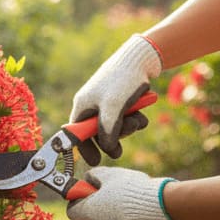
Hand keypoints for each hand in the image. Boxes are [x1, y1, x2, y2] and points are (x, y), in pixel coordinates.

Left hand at [66, 166, 183, 219]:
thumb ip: (94, 175)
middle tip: (113, 192)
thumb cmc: (130, 188)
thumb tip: (88, 178)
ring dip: (113, 213)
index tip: (87, 192)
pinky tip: (139, 211)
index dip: (78, 201)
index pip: (73, 212)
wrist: (160, 206)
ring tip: (129, 200)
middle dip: (99, 205)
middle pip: (92, 216)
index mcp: (89, 212)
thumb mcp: (109, 174)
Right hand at [70, 34, 162, 164]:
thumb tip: (107, 148)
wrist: (141, 58)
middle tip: (121, 149)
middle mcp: (92, 104)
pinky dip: (134, 118)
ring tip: (138, 120)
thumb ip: (108, 130)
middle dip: (113, 138)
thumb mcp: (113, 108)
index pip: (77, 133)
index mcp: (83, 105)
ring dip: (128, 127)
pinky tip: (142, 114)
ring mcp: (106, 101)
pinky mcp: (120, 99)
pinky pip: (125, 117)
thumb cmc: (122, 80)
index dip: (84, 148)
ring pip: (115, 125)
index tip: (94, 161)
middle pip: (98, 132)